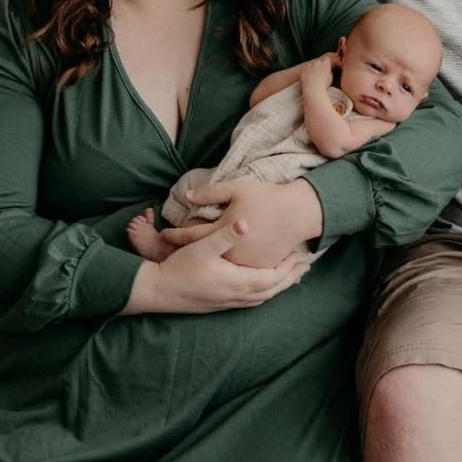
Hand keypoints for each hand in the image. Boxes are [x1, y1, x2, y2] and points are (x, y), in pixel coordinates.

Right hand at [125, 220, 309, 313]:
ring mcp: (228, 302)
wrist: (157, 292)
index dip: (289, 268)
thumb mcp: (201, 247)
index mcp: (237, 282)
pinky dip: (264, 292)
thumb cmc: (179, 268)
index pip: (272, 277)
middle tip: (305, 267)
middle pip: (272, 290)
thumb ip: (225, 235)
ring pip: (262, 297)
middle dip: (289, 278)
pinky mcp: (220, 304)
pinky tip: (263, 286)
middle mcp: (236, 296)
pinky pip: (251, 300)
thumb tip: (245, 223)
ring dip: (278, 286)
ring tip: (291, 277)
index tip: (302, 257)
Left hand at [180, 175, 323, 264]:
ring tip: (187, 264)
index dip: (175, 234)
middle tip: (169, 253)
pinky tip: (217, 268)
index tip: (163, 234)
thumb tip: (187, 196)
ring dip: (204, 265)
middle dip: (185, 253)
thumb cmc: (267, 198)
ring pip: (218, 267)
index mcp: (225, 231)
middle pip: (202, 255)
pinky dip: (224, 269)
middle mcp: (235, 253)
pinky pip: (237, 272)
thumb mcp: (237, 189)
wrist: (298, 212)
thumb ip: (211, 193)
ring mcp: (248, 264)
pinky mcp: (259, 268)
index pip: (192, 235)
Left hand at [300, 52, 338, 93]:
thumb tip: (328, 70)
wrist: (313, 90)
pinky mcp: (303, 70)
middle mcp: (317, 62)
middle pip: (319, 62)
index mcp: (325, 64)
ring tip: (313, 77)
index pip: (327, 59)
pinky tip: (308, 79)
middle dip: (319, 66)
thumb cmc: (323, 86)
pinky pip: (305, 69)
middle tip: (320, 73)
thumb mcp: (331, 78)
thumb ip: (329, 71)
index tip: (327, 67)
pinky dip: (306, 72)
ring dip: (312, 68)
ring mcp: (309, 66)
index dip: (327, 63)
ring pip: (311, 65)